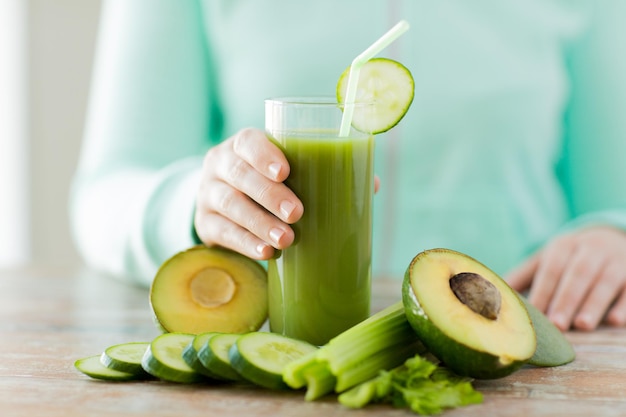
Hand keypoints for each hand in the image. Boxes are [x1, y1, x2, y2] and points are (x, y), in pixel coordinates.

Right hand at [194, 128, 303, 259]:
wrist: (227, 205)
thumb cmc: (268, 182)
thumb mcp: (278, 170)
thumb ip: (305, 169)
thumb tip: (353, 180)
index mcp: (240, 146)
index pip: (248, 142)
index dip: (264, 156)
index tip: (284, 173)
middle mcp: (219, 165)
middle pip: (240, 174)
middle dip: (270, 195)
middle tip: (296, 213)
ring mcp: (208, 194)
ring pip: (231, 204)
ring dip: (260, 223)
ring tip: (286, 239)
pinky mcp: (204, 223)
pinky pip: (223, 232)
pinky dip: (246, 243)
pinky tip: (266, 252)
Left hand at [506, 226, 625, 330]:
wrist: (612, 237)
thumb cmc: (570, 257)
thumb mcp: (547, 258)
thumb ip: (524, 275)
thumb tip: (495, 293)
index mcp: (564, 246)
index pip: (551, 268)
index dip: (544, 291)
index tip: (535, 314)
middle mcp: (591, 249)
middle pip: (577, 274)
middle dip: (566, 299)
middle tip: (557, 325)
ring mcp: (615, 260)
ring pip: (605, 281)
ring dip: (593, 304)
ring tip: (582, 325)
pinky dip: (624, 304)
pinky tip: (615, 322)